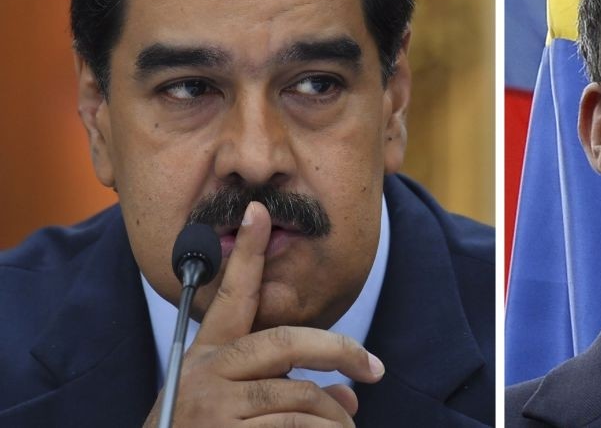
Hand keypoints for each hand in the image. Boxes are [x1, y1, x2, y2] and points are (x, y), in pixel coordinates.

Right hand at [144, 201, 384, 426]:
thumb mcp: (233, 409)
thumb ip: (286, 390)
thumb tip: (348, 397)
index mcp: (207, 356)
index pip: (231, 296)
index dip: (248, 253)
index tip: (259, 211)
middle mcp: (207, 374)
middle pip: (288, 343)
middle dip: (340, 350)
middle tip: (374, 367)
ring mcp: (213, 409)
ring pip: (300, 398)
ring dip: (335, 418)